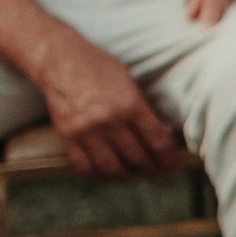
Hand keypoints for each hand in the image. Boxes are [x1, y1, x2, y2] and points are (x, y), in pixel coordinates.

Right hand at [34, 33, 184, 178]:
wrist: (60, 60)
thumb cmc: (100, 68)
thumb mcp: (130, 84)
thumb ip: (144, 111)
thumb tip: (163, 136)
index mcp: (130, 105)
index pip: (157, 142)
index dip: (170, 159)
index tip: (175, 164)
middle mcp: (108, 121)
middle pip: (138, 159)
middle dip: (154, 170)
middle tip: (159, 172)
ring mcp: (86, 132)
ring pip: (112, 169)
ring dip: (128, 176)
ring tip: (135, 174)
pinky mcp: (67, 138)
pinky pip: (85, 168)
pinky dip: (100, 176)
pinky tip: (108, 173)